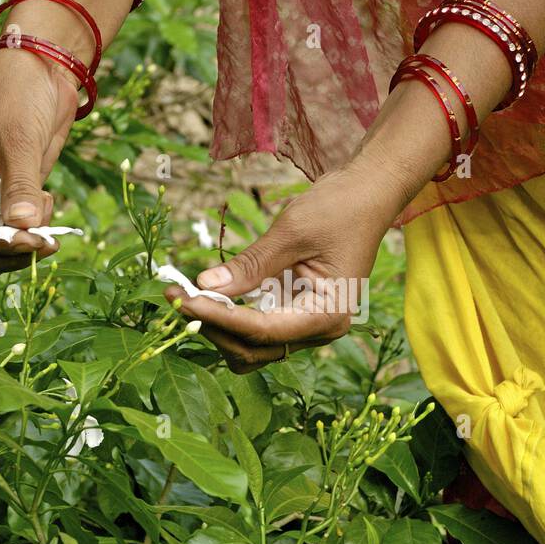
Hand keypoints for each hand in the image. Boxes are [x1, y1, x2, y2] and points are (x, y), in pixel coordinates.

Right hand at [0, 49, 76, 274]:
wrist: (40, 71)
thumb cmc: (17, 94)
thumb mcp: (18, 139)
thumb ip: (20, 186)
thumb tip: (23, 227)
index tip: (31, 242)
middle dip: (10, 252)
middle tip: (46, 240)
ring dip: (25, 242)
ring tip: (47, 209)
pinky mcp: (12, 197)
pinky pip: (19, 231)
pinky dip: (35, 229)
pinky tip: (48, 200)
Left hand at [167, 164, 403, 372]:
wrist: (368, 194)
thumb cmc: (339, 208)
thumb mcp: (291, 232)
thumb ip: (250, 265)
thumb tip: (205, 286)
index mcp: (328, 315)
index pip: (262, 330)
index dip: (218, 317)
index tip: (181, 298)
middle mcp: (320, 329)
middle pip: (254, 349)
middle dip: (213, 326)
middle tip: (176, 294)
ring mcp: (308, 324)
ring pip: (252, 346)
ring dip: (219, 327)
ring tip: (188, 295)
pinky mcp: (296, 312)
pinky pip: (256, 328)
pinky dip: (230, 316)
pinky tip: (207, 293)